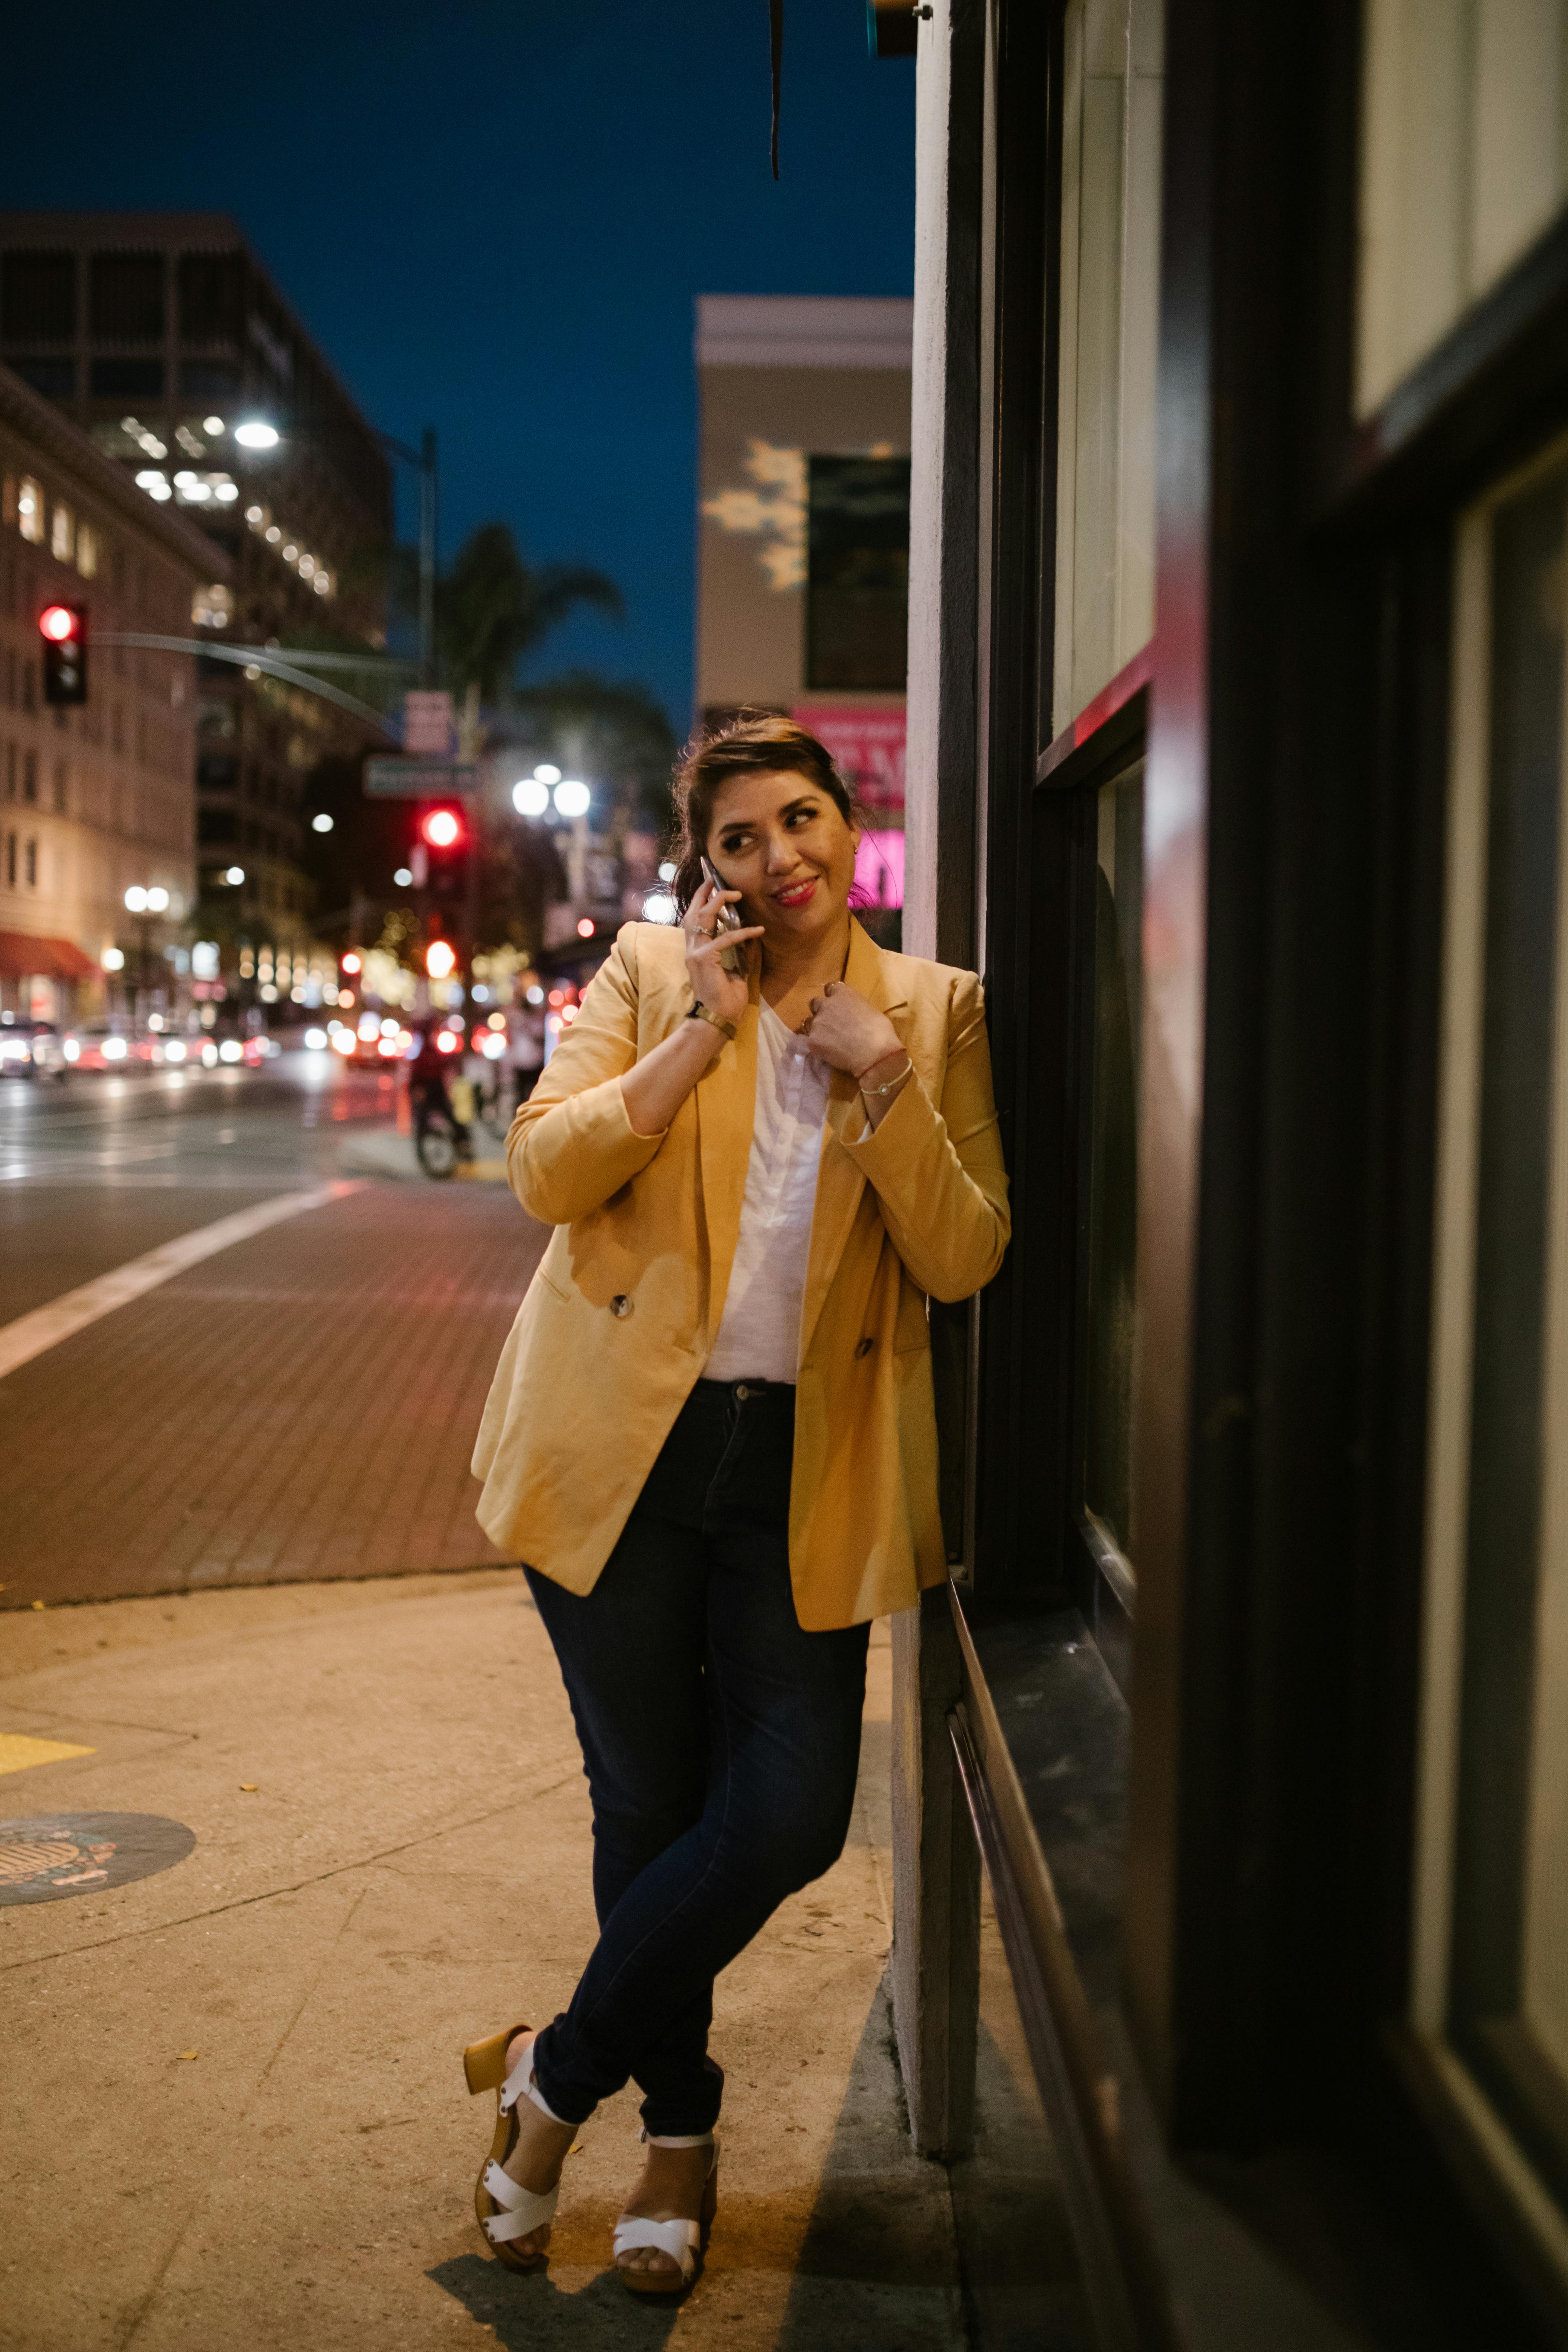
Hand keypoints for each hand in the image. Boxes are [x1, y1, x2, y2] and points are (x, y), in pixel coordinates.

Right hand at [683, 878, 761, 1027]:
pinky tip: (758, 930)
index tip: (710, 887)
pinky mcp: (704, 960)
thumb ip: (741, 955)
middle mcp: (692, 949)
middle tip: (714, 878)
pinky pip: (725, 939)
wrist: (716, 1020)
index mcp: (696, 952)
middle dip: (704, 893)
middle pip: (693, 913)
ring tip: (735, 893)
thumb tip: (753, 940)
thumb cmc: (724, 1001)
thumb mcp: (736, 972)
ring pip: (703, 918)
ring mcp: (695, 954)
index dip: (700, 902)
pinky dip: (743, 933)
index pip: (694, 920)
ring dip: (718, 902)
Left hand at [801, 981, 901, 1078]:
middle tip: (830, 1024)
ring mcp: (817, 1022)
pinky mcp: (812, 1040)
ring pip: (809, 1022)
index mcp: (843, 993)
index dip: (832, 997)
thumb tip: (853, 1016)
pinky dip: (819, 1047)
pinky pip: (811, 1042)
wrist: (874, 1053)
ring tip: (828, 1040)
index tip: (837, 1005)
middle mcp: (827, 1004)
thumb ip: (855, 1009)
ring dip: (816, 1028)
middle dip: (820, 1011)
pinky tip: (830, 1053)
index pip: (830, 988)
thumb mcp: (869, 1011)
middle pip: (815, 1003)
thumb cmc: (880, 1032)